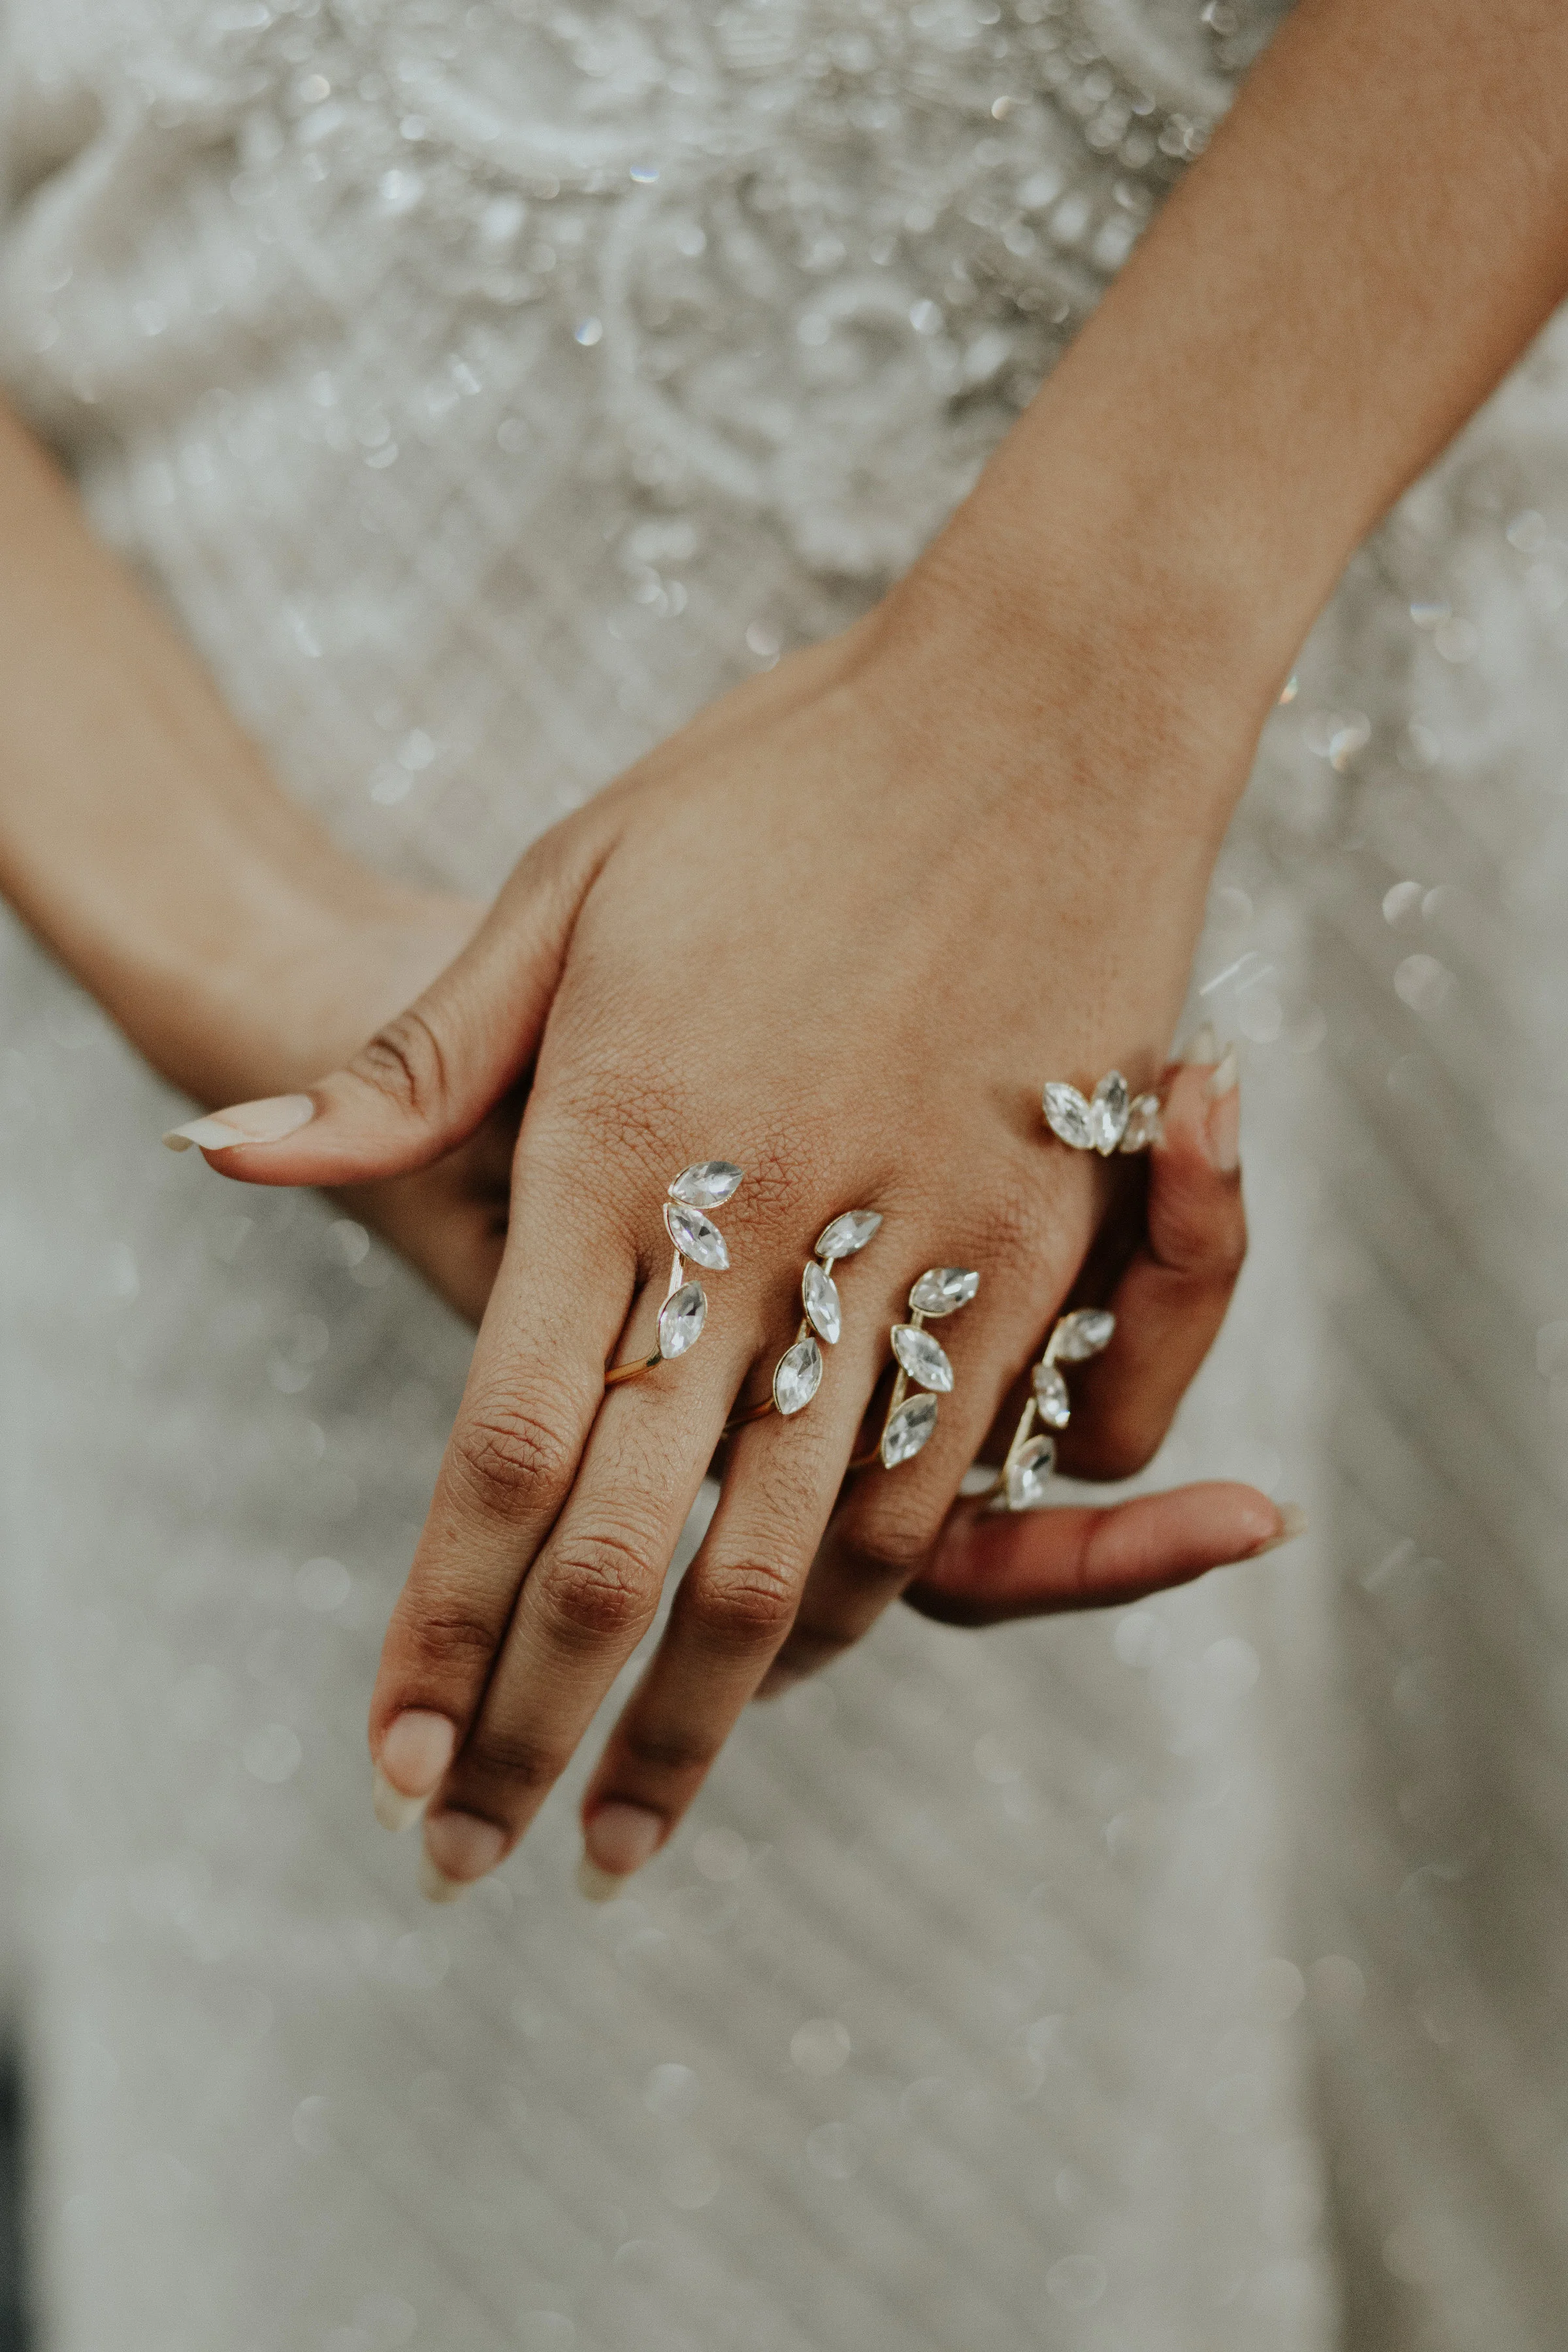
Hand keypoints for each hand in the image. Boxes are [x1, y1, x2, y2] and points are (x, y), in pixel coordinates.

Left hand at [181, 559, 1298, 1898]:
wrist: (1046, 700)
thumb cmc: (785, 781)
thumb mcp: (565, 887)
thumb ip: (410, 1060)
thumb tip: (223, 1157)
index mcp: (624, 1137)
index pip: (504, 1453)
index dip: (441, 1631)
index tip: (394, 1762)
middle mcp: (768, 1215)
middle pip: (643, 1544)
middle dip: (557, 1725)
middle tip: (487, 1860)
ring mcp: (920, 1237)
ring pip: (808, 1546)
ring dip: (716, 1708)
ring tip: (638, 1817)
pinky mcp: (1043, 1239)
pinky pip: (956, 1471)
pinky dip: (872, 1591)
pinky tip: (802, 1660)